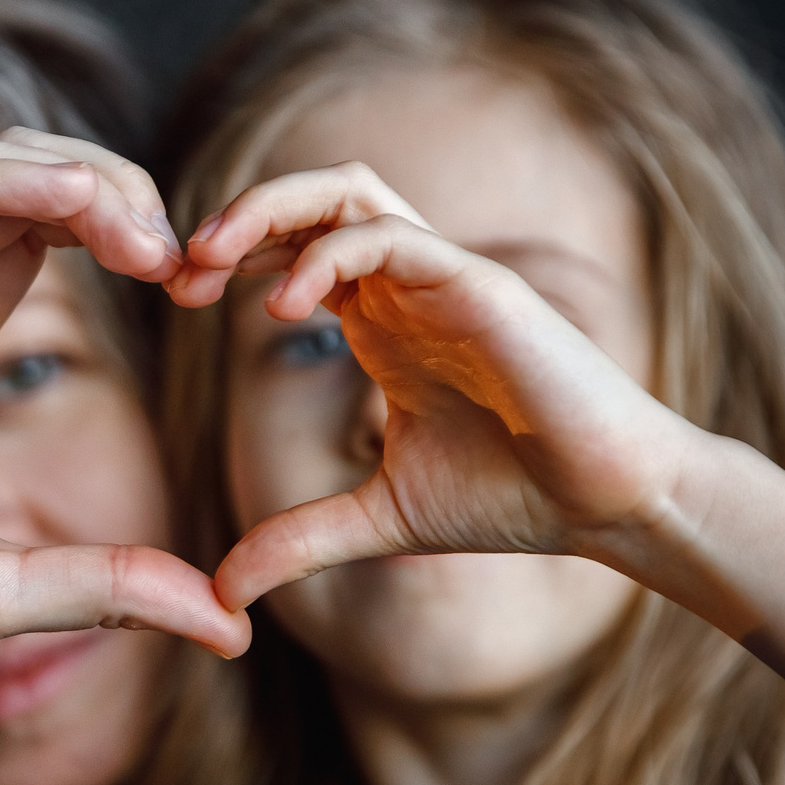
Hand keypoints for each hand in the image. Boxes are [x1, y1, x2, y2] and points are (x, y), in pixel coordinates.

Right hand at [0, 129, 247, 729]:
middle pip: (26, 178)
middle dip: (117, 186)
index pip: (48, 232)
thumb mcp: (4, 593)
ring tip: (147, 232)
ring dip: (76, 173)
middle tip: (182, 252)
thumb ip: (112, 589)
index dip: (128, 230)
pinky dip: (11, 184)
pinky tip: (83, 209)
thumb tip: (230, 626)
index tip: (196, 286)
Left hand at [170, 162, 701, 612]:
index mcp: (384, 319)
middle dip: (236, 220)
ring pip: (347, 192)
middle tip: (176, 272)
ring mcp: (445, 277)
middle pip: (311, 198)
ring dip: (270, 211)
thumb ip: (300, 540)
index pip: (294, 247)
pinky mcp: (480, 286)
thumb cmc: (514, 498)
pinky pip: (391, 236)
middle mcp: (409, 285)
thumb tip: (222, 593)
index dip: (228, 260)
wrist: (609, 504)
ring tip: (212, 260)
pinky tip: (288, 312)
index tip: (175, 301)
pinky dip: (328, 256)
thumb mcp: (380, 517)